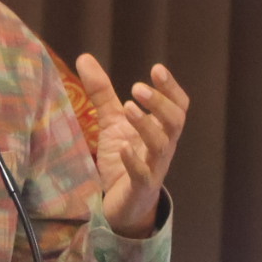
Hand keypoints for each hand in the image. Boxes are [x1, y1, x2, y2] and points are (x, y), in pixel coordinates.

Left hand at [74, 54, 188, 237]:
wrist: (121, 204)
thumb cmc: (123, 159)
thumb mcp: (112, 122)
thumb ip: (102, 93)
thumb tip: (84, 57)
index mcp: (161, 130)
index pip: (177, 106)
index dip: (171, 88)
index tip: (157, 69)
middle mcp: (162, 147)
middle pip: (176, 122)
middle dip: (160, 104)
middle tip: (137, 88)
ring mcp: (154, 168)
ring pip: (161, 146)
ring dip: (147, 125)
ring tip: (128, 107)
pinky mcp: (140, 187)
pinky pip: (143, 174)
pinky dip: (134, 160)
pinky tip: (123, 147)